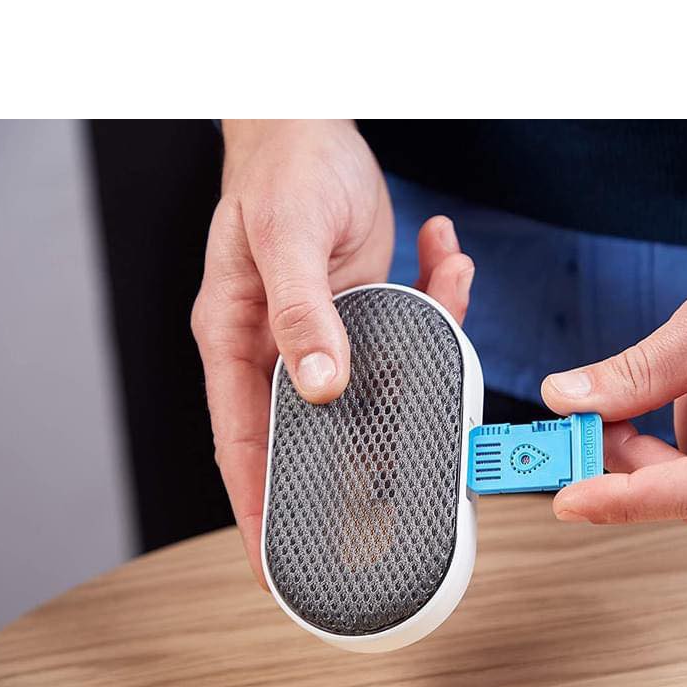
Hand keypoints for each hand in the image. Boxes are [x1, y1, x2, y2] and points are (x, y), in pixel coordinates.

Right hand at [192, 120, 473, 580]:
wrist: (310, 118)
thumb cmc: (280, 169)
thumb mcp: (285, 236)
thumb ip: (302, 312)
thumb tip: (320, 386)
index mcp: (239, 341)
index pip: (243, 444)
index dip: (257, 511)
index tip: (276, 568)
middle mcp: (283, 348)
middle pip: (320, 430)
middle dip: (368, 455)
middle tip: (413, 486)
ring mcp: (330, 332)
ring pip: (382, 379)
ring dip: (426, 359)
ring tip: (448, 300)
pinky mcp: (368, 309)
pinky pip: (411, 327)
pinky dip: (439, 303)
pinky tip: (448, 260)